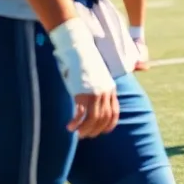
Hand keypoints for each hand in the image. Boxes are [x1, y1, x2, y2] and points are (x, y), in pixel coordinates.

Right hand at [49, 18, 118, 137]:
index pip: (114, 112)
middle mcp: (105, 92)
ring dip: (84, 130)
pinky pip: (80, 114)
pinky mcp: (82, 93)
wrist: (79, 48)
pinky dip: (75, 123)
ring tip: (77, 134)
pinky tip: (69, 127)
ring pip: (93, 120)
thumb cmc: (85, 60)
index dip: (109, 125)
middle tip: (85, 135)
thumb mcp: (97, 75)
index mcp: (110, 88)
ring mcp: (94, 93)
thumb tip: (95, 98)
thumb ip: (99, 87)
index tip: (101, 132)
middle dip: (94, 130)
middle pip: (103, 119)